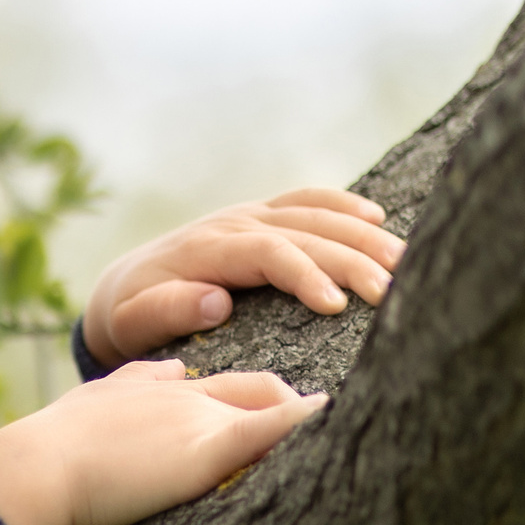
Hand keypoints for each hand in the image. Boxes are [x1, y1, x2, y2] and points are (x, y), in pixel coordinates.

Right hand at [0, 359, 327, 524]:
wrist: (33, 468)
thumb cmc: (45, 456)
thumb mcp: (82, 418)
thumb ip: (120, 398)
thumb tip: (156, 380)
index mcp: (147, 392)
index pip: (210, 384)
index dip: (243, 396)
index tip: (265, 411)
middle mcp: (180, 396)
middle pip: (253, 387)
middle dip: (286, 403)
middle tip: (313, 427)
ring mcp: (196, 420)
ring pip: (270, 403)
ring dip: (306, 415)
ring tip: (347, 439)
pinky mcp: (207, 449)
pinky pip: (273, 428)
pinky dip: (309, 422)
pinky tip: (337, 421)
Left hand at [81, 187, 402, 367]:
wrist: (120, 290)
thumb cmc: (130, 315)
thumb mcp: (133, 322)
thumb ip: (167, 311)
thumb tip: (215, 301)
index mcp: (205, 249)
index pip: (268, 253)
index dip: (305, 274)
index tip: (336, 306)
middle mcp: (232, 224)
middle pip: (304, 233)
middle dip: (352, 259)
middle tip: (393, 292)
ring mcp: (249, 216)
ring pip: (314, 215)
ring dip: (362, 235)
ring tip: (404, 262)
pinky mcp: (260, 217)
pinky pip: (305, 201)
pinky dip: (342, 205)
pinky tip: (377, 219)